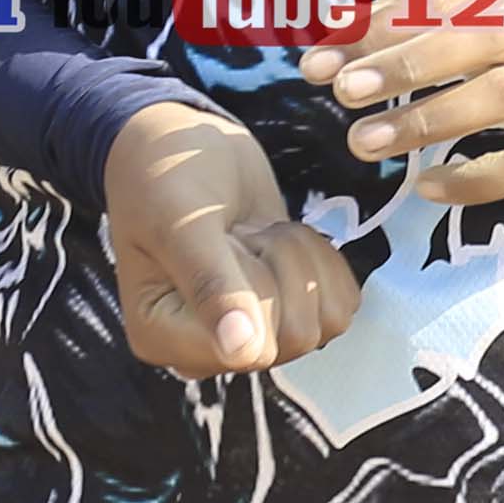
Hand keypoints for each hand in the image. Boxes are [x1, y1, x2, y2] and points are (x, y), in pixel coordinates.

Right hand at [101, 97, 355, 375]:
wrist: (185, 147)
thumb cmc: (167, 175)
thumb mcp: (184, 223)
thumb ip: (211, 285)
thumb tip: (243, 354)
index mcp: (162, 337)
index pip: (251, 351)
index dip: (258, 288)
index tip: (227, 241)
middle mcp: (207, 350)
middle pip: (295, 336)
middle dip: (282, 265)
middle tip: (241, 230)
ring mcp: (252, 334)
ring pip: (326, 321)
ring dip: (302, 258)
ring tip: (256, 232)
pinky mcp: (289, 310)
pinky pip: (341, 303)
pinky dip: (323, 259)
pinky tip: (279, 237)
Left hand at [302, 20, 503, 207]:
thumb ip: (453, 9)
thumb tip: (357, 27)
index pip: (444, 0)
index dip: (381, 23)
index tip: (323, 48)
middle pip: (468, 44)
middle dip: (399, 65)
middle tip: (341, 89)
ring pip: (494, 100)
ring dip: (426, 120)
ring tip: (365, 141)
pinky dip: (477, 177)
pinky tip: (431, 189)